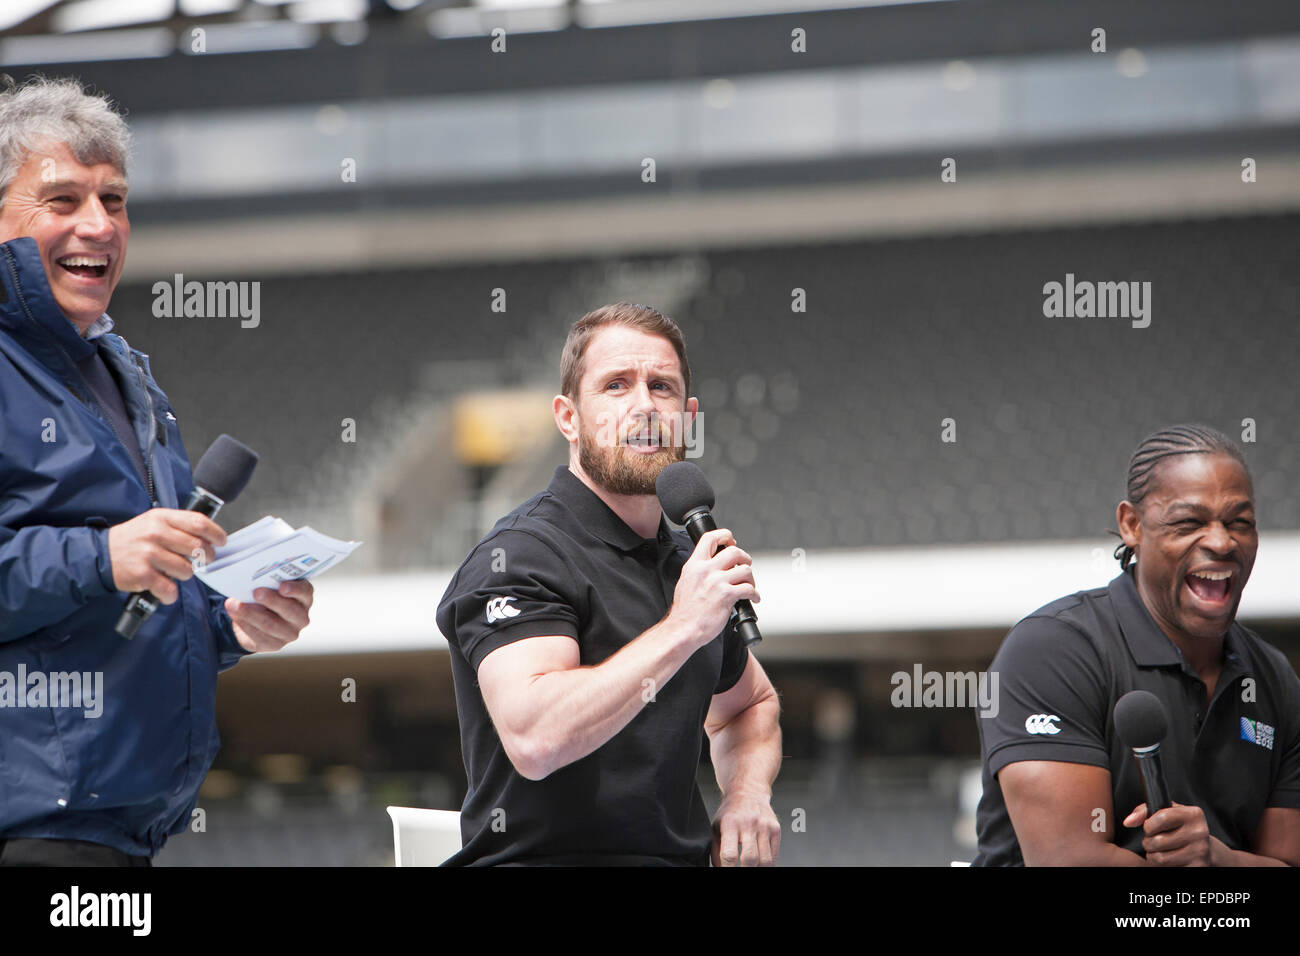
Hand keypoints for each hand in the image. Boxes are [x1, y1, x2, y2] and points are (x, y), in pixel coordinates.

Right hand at [107, 509, 225, 602]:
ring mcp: (149, 554)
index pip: (199, 523)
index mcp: (162, 517)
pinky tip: (164, 589)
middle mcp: (156, 533)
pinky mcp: (143, 574)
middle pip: (198, 547)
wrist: (99, 555)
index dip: (216, 534)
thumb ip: (179, 525)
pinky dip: (170, 594)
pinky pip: (170, 589)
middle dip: (205, 558)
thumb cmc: (133, 539)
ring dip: (184, 575)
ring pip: (187, 570)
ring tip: (171, 572)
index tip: (221, 542)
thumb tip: (210, 536)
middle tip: (200, 561)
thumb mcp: (154, 522)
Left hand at [225, 580, 313, 652]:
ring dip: (251, 613)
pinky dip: (245, 624)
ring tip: (235, 605)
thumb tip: (252, 581)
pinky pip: (259, 636)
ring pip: (271, 624)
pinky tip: (235, 615)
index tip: (282, 586)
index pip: (304, 592)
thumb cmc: (268, 596)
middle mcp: (301, 617)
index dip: (295, 589)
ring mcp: (290, 633)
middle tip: (255, 592)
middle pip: (289, 609)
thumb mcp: (271, 586)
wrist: (259, 618)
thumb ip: (268, 582)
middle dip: (271, 600)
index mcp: (304, 598)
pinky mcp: (276, 645)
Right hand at [668, 528, 759, 648]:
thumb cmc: (685, 610)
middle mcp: (705, 570)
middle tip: (745, 565)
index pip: (710, 538)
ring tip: (749, 586)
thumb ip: (699, 570)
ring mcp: (716, 582)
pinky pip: (749, 589)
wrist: (683, 629)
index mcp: (694, 564)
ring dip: (751, 578)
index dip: (725, 536)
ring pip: (745, 569)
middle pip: (734, 551)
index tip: (732, 542)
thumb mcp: (686, 581)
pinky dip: (754, 594)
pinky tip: (752, 599)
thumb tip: (714, 564)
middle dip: (744, 558)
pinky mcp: (726, 595)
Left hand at [711, 789, 780, 866]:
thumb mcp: (717, 827)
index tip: (726, 872)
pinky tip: (759, 864)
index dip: (727, 869)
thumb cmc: (731, 811)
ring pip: (765, 861)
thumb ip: (717, 849)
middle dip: (744, 871)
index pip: (729, 854)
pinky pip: (774, 855)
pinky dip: (767, 865)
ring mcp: (764, 826)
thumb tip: (720, 868)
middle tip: (740, 871)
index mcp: (730, 824)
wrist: (748, 791)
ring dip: (757, 869)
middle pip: (749, 859)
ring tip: (750, 867)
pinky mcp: (775, 829)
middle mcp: (748, 824)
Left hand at [1124, 802, 1220, 865]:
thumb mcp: (1168, 812)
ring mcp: (1200, 851)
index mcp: (1193, 814)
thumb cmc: (1180, 827)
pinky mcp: (1197, 867)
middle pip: (1157, 841)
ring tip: (1158, 850)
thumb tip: (1128, 822)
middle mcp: (1199, 832)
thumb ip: (1145, 812)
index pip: (1161, 818)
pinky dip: (1162, 866)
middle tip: (1153, 841)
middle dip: (1148, 842)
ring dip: (1152, 855)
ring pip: (1160, 858)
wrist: (1205, 848)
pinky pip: (1168, 869)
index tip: (1149, 828)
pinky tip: (1168, 858)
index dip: (1148, 825)